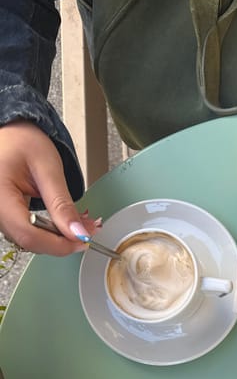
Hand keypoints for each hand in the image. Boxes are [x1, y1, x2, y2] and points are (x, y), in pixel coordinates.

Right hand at [0, 120, 93, 255]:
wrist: (12, 133)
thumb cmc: (23, 141)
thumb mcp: (48, 168)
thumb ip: (62, 204)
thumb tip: (77, 233)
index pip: (28, 234)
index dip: (58, 244)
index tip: (82, 240)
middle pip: (29, 241)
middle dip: (62, 242)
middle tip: (87, 232)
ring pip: (30, 240)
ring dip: (58, 238)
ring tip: (80, 225)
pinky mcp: (6, 217)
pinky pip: (28, 232)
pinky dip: (50, 232)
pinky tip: (65, 223)